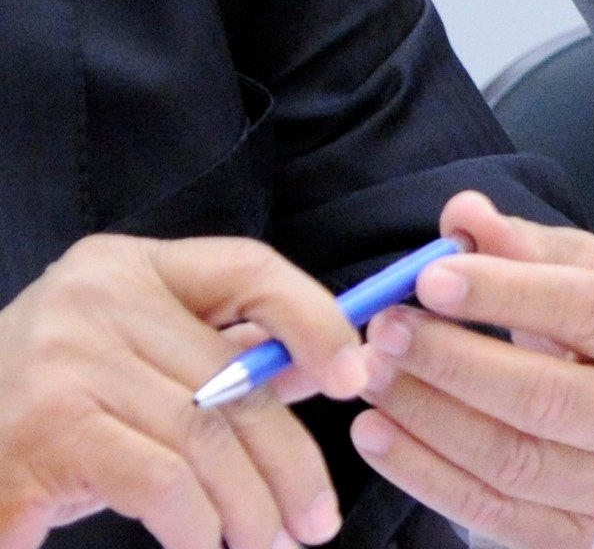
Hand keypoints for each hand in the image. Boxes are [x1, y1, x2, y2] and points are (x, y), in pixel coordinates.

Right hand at [0, 233, 369, 548]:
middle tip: (317, 520)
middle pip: (233, 377)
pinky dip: (195, 526)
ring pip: (203, 438)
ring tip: (268, 544)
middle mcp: (92, 301)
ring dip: (248, 506)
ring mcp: (62, 365)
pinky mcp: (44, 437)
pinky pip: (160, 482)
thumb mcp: (135, 368)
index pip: (246, 268)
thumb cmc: (48, 416)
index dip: (314, 319)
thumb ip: (218, 358)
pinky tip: (203, 547)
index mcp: (124, 268)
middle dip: (288, 459)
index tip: (353, 378)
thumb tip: (319, 369)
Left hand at [348, 193, 593, 548]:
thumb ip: (532, 249)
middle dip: (453, 361)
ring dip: (427, 416)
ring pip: (510, 460)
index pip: (588, 309)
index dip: (506, 293)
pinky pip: (490, 511)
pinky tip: (379, 434)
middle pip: (546, 395)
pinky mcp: (576, 534)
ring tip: (371, 374)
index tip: (432, 276)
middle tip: (385, 330)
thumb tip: (462, 213)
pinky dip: (424, 474)